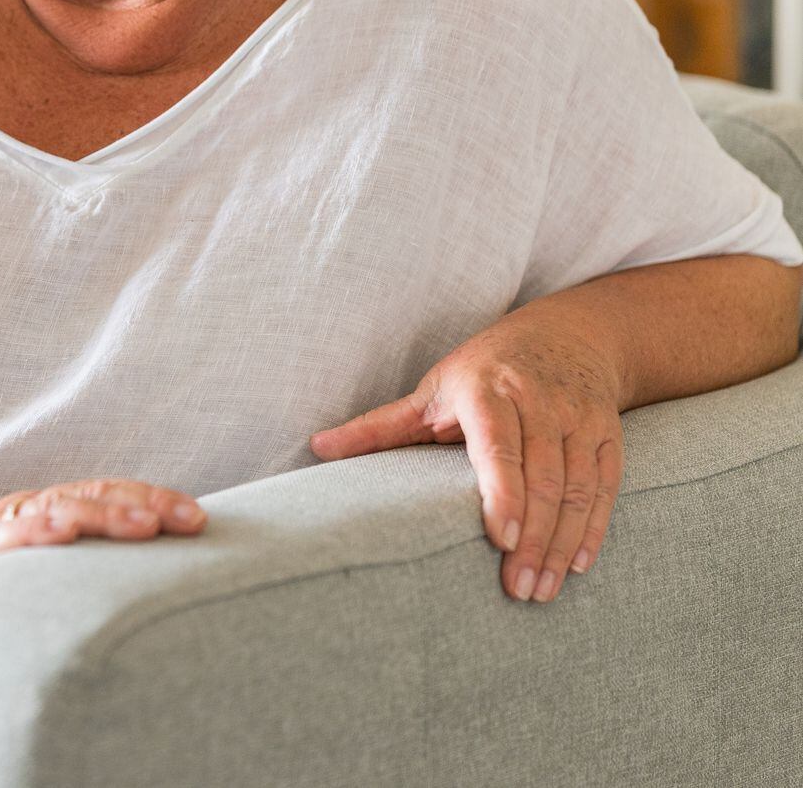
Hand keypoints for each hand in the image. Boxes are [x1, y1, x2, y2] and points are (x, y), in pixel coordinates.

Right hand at [0, 478, 205, 653]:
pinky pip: (5, 538)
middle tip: (192, 519)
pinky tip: (63, 530)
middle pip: (92, 496)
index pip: (108, 495)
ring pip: (57, 510)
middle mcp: (28, 512)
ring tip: (145, 523)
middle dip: (144, 504)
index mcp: (49, 513)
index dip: (152, 499)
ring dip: (104, 514)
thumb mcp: (41, 572)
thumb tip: (152, 579)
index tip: (199, 518)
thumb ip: (83, 565)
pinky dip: (35, 530)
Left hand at [308, 314, 625, 605]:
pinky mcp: (609, 432)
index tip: (500, 540)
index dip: (504, 493)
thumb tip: (316, 448)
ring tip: (543, 589)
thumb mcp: (431, 390)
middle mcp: (539, 399)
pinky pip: (607, 486)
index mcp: (487, 389)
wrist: (566, 335)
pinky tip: (578, 564)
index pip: (499, 445)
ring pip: (579, 487)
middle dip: (533, 539)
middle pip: (543, 476)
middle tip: (519, 590)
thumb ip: (379, 426)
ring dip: (563, 543)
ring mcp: (579, 415)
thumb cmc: (483, 370)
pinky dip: (595, 527)